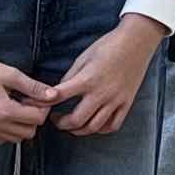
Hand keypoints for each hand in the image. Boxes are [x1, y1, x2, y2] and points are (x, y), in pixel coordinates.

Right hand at [0, 51, 55, 143]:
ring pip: (18, 138)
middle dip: (34, 117)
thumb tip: (53, 95)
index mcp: (3, 110)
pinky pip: (5, 138)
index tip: (39, 97)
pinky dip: (11, 129)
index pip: (37, 119)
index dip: (43, 107)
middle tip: (28, 101)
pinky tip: (8, 114)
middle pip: (30, 132)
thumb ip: (33, 87)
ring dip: (23, 124)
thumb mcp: (10, 74)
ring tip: (17, 106)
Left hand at [50, 14, 162, 136]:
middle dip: (62, 124)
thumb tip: (58, 92)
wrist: (136, 43)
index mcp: (87, 79)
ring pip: (93, 127)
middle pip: (76, 120)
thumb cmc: (108, 46)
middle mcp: (100, 93)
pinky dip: (100, 130)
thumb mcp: (83, 58)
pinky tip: (93, 125)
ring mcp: (115, 101)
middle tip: (56, 120)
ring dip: (78, 130)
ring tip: (72, 126)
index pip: (59, 96)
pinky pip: (112, 125)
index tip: (39, 104)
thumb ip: (70, 77)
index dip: (44, 102)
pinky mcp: (126, 104)